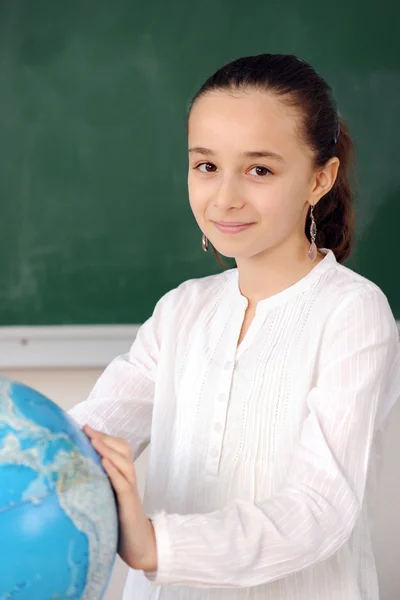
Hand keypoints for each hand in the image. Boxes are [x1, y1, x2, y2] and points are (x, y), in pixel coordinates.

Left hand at [83, 425, 156, 571]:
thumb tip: (73, 471)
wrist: (140, 545)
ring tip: (94, 440)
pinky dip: (114, 471)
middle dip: (105, 438)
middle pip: (122, 450)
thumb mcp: (107, 497)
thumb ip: (98, 483)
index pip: (119, 448)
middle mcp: (128, 479)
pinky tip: (104, 463)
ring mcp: (130, 490)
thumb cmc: (120, 521)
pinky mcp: (129, 504)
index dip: (104, 437)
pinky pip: (123, 484)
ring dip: (108, 449)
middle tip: (87, 429)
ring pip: (123, 462)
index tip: (85, 428)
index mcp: (123, 476)